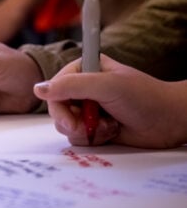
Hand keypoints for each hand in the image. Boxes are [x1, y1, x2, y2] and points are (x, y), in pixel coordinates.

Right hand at [34, 54, 186, 147]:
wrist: (169, 121)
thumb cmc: (144, 97)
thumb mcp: (106, 86)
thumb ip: (71, 85)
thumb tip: (38, 89)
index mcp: (83, 70)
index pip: (54, 88)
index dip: (58, 105)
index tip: (71, 117)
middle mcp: (83, 88)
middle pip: (57, 109)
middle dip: (72, 121)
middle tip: (88, 125)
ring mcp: (87, 108)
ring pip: (65, 126)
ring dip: (86, 131)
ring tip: (107, 126)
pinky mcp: (93, 126)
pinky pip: (77, 137)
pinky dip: (93, 138)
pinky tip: (110, 131)